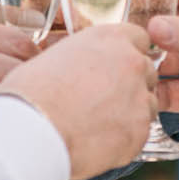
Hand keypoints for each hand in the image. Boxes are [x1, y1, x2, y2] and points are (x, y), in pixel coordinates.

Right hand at [0, 23, 155, 179]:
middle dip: (131, 84)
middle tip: (104, 100)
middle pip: (146, 71)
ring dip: (130, 113)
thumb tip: (77, 71)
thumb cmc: (31, 95)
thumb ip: (78, 60)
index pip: (138, 37)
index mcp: (109, 39)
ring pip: (147, 104)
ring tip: (98, 124)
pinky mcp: (140, 131)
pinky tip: (98, 142)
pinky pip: (140, 133)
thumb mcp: (52, 59)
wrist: (32, 130)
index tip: (116, 66)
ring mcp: (140, 98)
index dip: (126, 54)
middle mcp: (131, 63)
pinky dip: (124, 139)